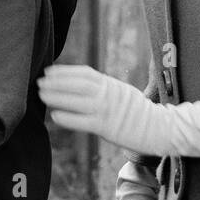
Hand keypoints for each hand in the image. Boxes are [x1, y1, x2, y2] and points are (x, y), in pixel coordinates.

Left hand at [38, 64, 172, 154]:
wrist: (161, 127)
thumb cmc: (138, 112)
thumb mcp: (121, 92)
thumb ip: (103, 88)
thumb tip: (82, 86)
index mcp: (111, 84)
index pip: (84, 73)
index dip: (64, 71)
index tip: (49, 71)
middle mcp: (108, 94)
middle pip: (77, 84)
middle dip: (56, 82)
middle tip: (38, 82)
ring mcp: (107, 110)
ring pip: (76, 100)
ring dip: (57, 96)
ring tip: (41, 95)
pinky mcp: (107, 127)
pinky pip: (83, 121)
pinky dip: (67, 118)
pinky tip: (55, 116)